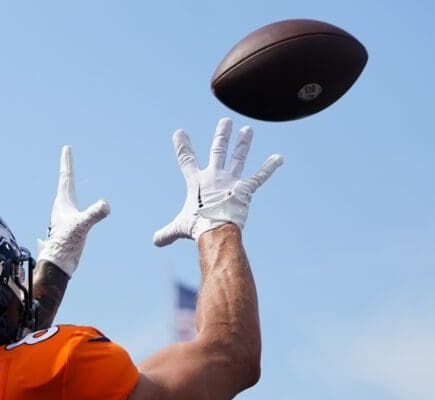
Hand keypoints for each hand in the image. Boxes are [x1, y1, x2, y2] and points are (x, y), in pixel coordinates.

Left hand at [37, 145, 110, 276]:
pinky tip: (69, 207)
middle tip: (67, 154)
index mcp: (64, 202)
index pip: (66, 176)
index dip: (67, 162)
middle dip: (67, 168)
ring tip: (68, 178)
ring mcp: (64, 217)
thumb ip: (94, 214)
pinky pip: (71, 210)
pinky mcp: (68, 227)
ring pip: (66, 196)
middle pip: (65, 182)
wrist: (58, 264)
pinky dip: (71, 202)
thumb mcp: (82, 226)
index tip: (66, 148)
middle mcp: (62, 207)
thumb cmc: (66, 244)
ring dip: (68, 185)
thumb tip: (106, 205)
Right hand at [153, 118, 282, 246]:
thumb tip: (155, 242)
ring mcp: (231, 181)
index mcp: (196, 182)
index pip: (186, 160)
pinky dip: (269, 167)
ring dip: (244, 144)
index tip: (180, 133)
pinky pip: (259, 177)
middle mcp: (214, 176)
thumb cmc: (197, 226)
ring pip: (238, 157)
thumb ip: (166, 233)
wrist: (216, 229)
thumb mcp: (179, 228)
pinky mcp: (246, 189)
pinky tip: (279, 158)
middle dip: (222, 135)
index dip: (182, 146)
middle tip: (226, 122)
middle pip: (218, 150)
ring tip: (248, 131)